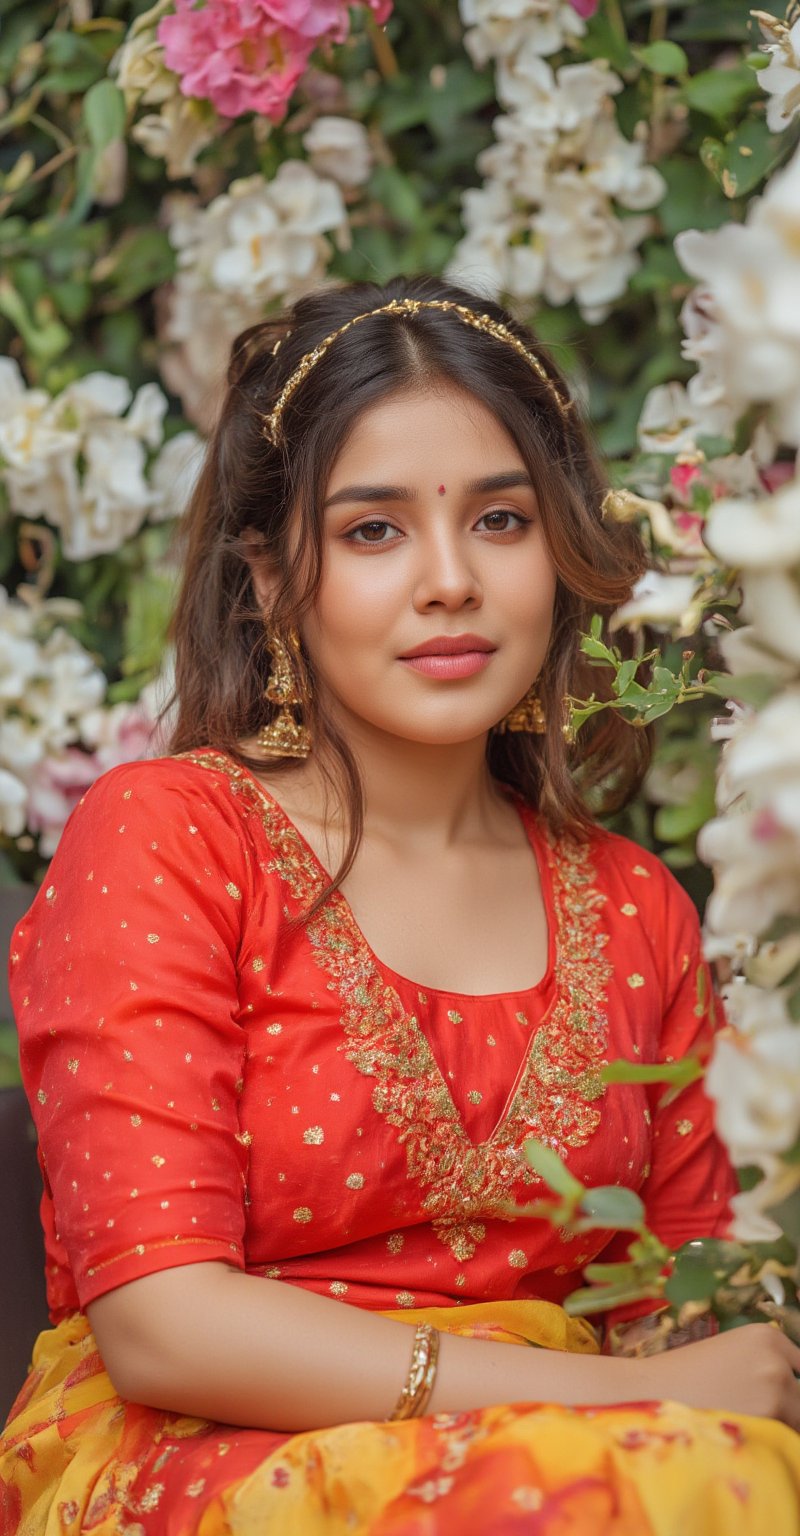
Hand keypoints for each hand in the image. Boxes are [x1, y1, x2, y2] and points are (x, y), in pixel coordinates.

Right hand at [639, 1323, 799, 1430]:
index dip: (791, 1389)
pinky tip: (746, 1440)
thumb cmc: (686, 1375)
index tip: (783, 1400)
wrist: (652, 1390)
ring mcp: (776, 1386)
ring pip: (798, 1419)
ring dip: (783, 1428)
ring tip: (750, 1429)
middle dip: (790, 1410)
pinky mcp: (769, 1418)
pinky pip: (786, 1439)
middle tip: (762, 1416)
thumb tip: (790, 1392)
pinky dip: (773, 1443)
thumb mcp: (732, 1356)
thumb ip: (766, 1367)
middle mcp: (777, 1357)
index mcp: (767, 1335)